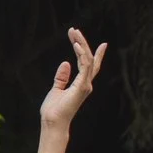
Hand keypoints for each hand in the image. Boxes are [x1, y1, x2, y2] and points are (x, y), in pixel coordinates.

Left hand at [34, 27, 103, 152]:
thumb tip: (65, 63)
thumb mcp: (56, 89)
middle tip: (74, 31)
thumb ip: (61, 77)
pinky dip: (82, 55)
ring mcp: (85, 85)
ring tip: (74, 33)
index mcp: (81, 84)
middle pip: (89, 59)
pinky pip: (85, 67)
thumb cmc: (53, 109)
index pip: (89, 65)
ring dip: (81, 45)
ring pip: (88, 59)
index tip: (100, 43)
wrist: (52, 121)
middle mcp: (86, 83)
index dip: (93, 53)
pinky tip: (76, 45)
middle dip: (83, 43)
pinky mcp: (82, 87)